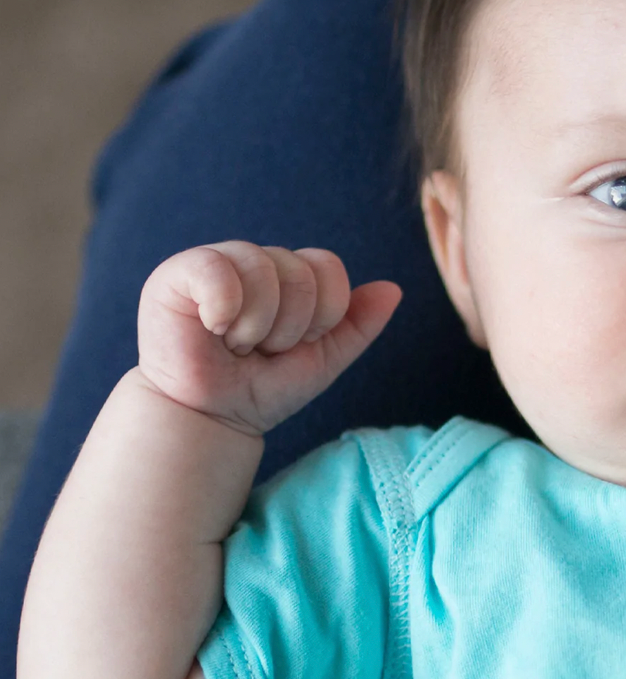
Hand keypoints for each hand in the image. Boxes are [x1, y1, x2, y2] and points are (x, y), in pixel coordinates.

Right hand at [137, 242, 401, 434]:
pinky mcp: (178, 273)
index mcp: (289, 275)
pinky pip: (217, 268)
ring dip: (257, 325)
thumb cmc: (264, 388)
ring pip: (263, 268)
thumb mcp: (325, 359)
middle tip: (260, 349)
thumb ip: (359, 324)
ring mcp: (216, 263)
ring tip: (236, 344)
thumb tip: (395, 288)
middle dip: (289, 326)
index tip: (298, 343)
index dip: (323, 313)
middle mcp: (255, 261)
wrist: (215, 417)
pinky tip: (213, 328)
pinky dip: (224, 308)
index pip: (328, 266)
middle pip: (299, 271)